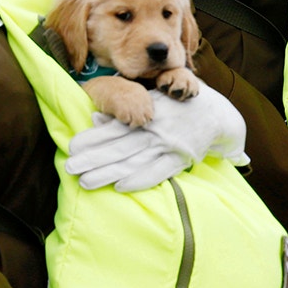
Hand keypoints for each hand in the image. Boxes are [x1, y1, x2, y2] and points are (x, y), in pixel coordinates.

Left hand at [66, 87, 248, 192]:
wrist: (217, 114)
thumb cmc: (177, 106)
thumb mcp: (153, 101)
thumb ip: (126, 112)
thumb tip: (95, 120)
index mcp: (147, 112)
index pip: (115, 127)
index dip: (93, 138)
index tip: (72, 147)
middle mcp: (156, 129)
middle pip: (120, 147)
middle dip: (93, 159)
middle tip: (70, 168)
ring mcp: (168, 145)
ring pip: (134, 161)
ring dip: (108, 173)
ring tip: (86, 182)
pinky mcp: (180, 159)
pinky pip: (158, 172)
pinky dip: (139, 179)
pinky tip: (120, 186)